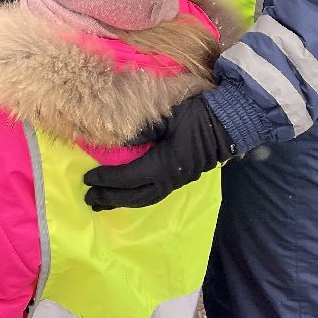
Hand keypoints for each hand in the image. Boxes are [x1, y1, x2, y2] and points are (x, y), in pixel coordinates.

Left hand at [83, 94, 233, 210]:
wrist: (229, 120)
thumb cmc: (198, 114)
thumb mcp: (168, 115)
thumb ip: (143, 128)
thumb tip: (118, 140)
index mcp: (166, 164)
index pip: (130, 177)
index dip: (108, 179)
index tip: (87, 177)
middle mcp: (171, 178)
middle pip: (136, 196)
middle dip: (111, 198)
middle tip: (89, 198)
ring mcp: (178, 180)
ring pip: (146, 198)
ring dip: (123, 201)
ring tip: (102, 204)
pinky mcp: (181, 177)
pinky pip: (154, 193)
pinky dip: (136, 196)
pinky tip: (127, 194)